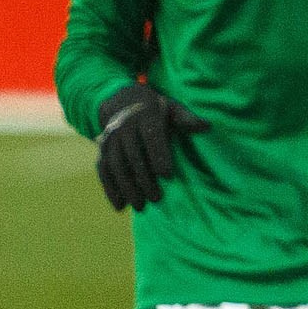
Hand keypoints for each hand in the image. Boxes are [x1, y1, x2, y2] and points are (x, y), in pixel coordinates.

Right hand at [94, 83, 209, 211]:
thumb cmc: (155, 109)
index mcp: (145, 115)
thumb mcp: (171, 107)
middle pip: (133, 156)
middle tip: (156, 198)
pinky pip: (103, 171)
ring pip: (116, 166)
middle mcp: (124, 127)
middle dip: (144, 178)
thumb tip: (206, 126)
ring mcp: (110, 140)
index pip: (151, 136)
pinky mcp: (101, 151)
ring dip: (127, 187)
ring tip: (140, 206)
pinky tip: (120, 206)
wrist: (121, 102)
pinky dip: (110, 189)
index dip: (158, 155)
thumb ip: (186, 118)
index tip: (167, 175)